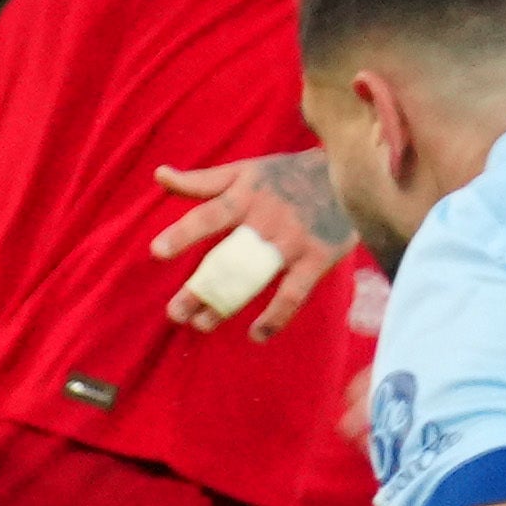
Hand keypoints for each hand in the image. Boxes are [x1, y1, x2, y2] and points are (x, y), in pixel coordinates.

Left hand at [151, 151, 360, 336]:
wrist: (347, 173)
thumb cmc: (286, 175)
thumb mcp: (245, 171)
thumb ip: (202, 180)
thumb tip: (158, 176)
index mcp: (246, 196)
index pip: (210, 215)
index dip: (184, 233)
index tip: (157, 252)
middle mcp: (266, 219)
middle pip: (228, 259)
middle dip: (200, 289)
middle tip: (176, 313)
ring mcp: (292, 241)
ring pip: (255, 280)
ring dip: (227, 305)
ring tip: (202, 324)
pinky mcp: (317, 258)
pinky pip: (293, 295)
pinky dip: (275, 318)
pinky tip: (257, 334)